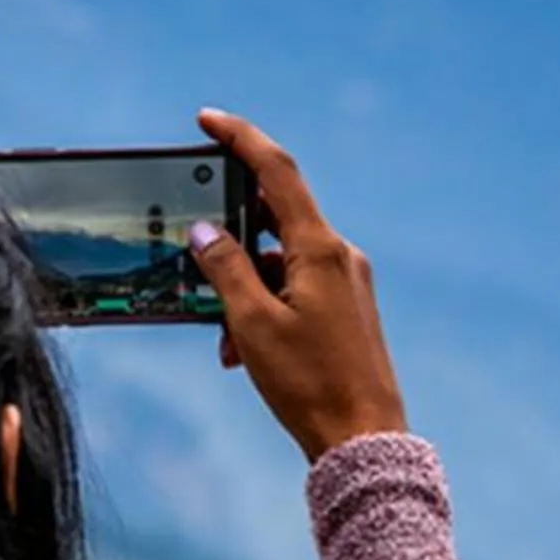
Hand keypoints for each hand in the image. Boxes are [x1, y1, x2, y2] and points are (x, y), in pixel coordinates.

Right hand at [186, 109, 408, 462]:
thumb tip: (205, 231)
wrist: (364, 439)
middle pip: (274, 218)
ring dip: (242, 290)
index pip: (277, 173)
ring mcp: (346, 282)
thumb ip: (224, 269)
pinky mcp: (345, 309)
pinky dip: (262, 308)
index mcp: (320, 250)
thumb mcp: (252, 324)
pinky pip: (293, 289)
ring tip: (225, 340)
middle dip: (228, 239)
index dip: (241, 139)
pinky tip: (244, 352)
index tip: (207, 120)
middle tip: (196, 256)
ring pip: (278, 262)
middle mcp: (339, 257)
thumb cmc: (310, 383)